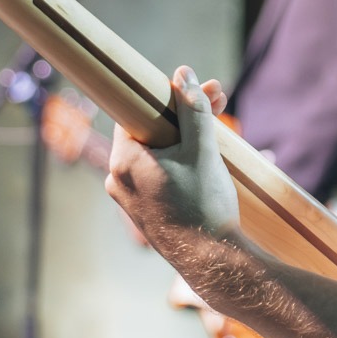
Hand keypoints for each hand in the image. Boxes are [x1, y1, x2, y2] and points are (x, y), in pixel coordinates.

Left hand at [105, 65, 238, 254]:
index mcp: (122, 160)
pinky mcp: (145, 216)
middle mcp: (117, 181)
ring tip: (217, 134)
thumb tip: (183, 74)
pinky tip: (205, 164)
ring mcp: (130, 202)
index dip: (165, 100)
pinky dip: (179, 167)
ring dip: (184, 141)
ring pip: (156, 157)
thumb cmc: (205, 203)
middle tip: (219, 103)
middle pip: (150, 133)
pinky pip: (158, 179)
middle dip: (184, 118)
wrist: (214, 262)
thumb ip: (192, 108)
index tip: (190, 95)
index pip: (136, 113)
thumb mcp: (202, 148)